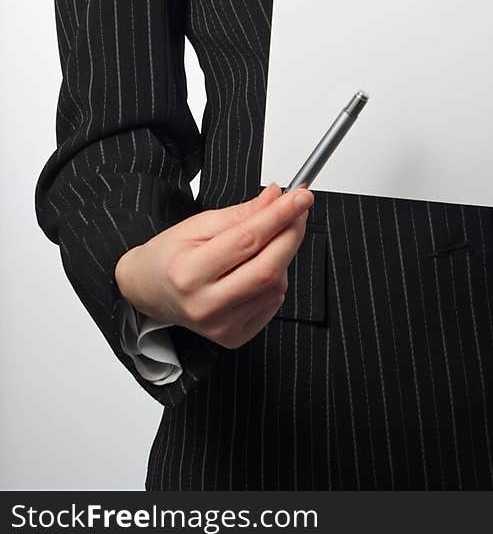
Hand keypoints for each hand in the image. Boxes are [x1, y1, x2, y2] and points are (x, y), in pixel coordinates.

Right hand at [114, 183, 313, 349]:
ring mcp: (221, 326)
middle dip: (291, 234)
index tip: (301, 196)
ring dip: (283, 256)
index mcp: (189, 272)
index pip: (247, 240)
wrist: (149, 291)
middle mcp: (204, 305)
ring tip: (267, 240)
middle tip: (299, 210)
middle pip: (268, 269)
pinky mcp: (234, 337)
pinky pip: (273, 303)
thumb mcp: (199, 224)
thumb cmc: (170, 255)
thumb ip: (241, 213)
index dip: (280, 215)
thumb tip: (277, 197)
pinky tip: (259, 266)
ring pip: (275, 286)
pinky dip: (276, 279)